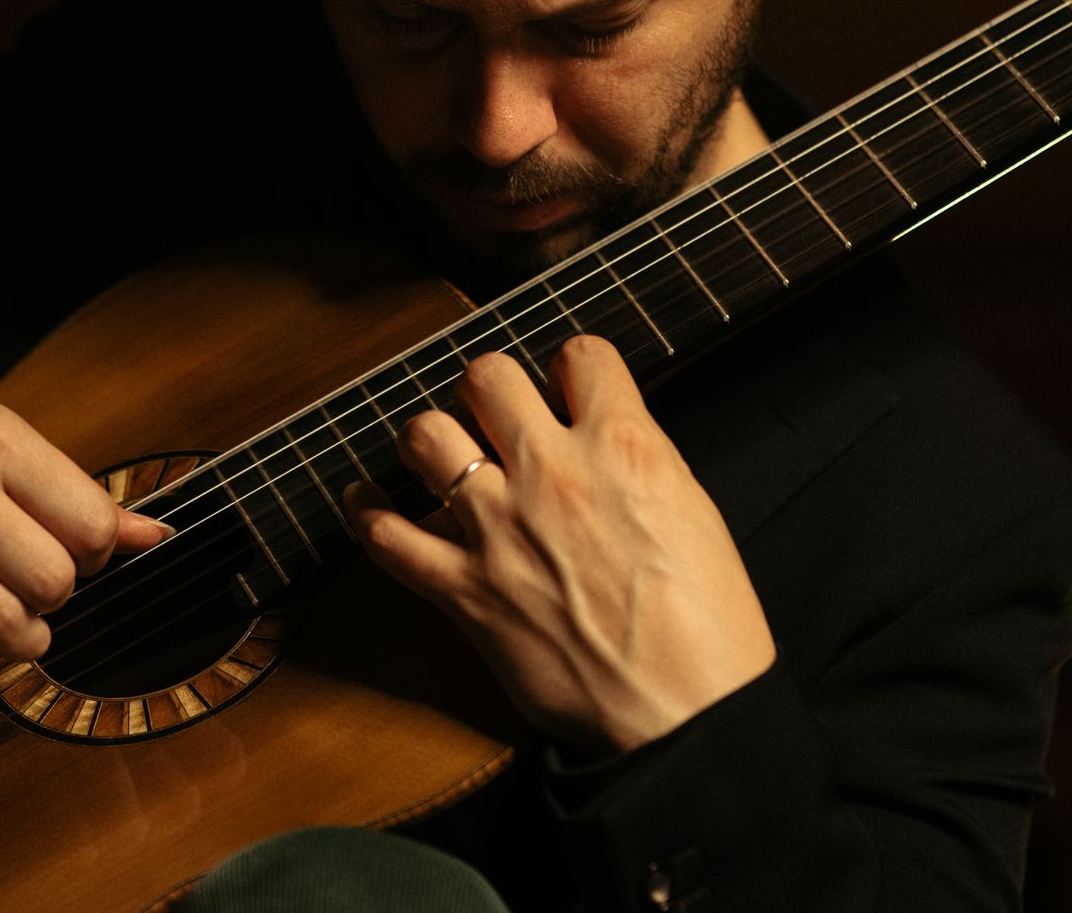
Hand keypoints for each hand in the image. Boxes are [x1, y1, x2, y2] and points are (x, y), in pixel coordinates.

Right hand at [0, 373, 171, 679]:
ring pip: (8, 628)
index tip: (69, 549)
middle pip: (54, 583)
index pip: (91, 524)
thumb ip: (69, 490)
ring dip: (20, 637)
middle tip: (29, 581)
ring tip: (4, 616)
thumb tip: (152, 535)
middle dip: (55, 596)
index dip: (95, 553)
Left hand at [344, 336, 774, 751]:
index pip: (581, 354)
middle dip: (488, 388)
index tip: (564, 386)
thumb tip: (604, 436)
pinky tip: (364, 498)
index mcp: (624, 449)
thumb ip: (639, 461)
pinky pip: (385, 535)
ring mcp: (499, 530)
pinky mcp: (464, 590)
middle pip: (487, 375)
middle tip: (495, 414)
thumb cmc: (707, 631)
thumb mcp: (694, 513)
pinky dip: (365, 512)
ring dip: (429, 438)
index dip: (570, 366)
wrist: (686, 717)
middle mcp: (554, 474)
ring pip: (424, 434)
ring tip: (438, 452)